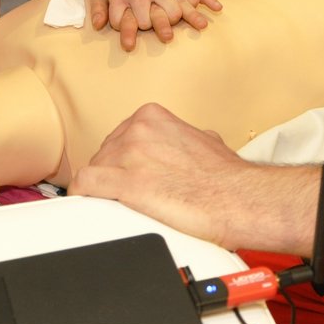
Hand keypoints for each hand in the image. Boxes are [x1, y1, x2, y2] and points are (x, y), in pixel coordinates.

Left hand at [71, 103, 251, 245]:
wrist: (238, 199)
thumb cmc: (227, 177)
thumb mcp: (206, 140)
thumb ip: (185, 137)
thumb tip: (187, 145)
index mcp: (152, 117)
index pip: (118, 137)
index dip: (121, 161)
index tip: (125, 174)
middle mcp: (138, 130)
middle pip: (104, 154)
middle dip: (112, 175)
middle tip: (126, 195)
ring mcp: (130, 155)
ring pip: (94, 170)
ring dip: (101, 190)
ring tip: (117, 206)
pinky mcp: (126, 183)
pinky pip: (86, 185)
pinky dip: (84, 196)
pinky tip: (90, 205)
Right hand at [90, 0, 220, 50]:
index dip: (192, 5)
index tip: (185, 5)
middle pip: (173, 16)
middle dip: (172, 20)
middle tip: (166, 17)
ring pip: (146, 23)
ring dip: (146, 24)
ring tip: (145, 20)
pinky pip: (119, 20)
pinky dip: (120, 25)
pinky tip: (123, 22)